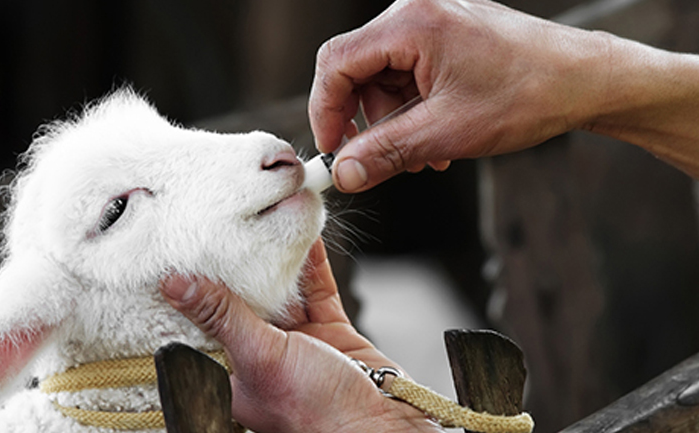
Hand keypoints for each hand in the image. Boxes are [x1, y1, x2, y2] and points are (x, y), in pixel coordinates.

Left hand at [160, 238, 442, 432]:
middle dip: (240, 264)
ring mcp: (297, 343)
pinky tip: (306, 236)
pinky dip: (313, 263)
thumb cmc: (316, 412)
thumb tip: (177, 285)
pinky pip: (316, 290)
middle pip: (244, 300)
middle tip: (226, 225)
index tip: (186, 251)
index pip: (204, 321)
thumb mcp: (260, 357)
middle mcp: (261, 356)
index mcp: (231, 373)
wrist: (382, 425)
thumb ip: (222, 316)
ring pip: (282, 290)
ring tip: (267, 219)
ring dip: (278, 258)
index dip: (196, 287)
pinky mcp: (329, 332)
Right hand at [309, 0, 624, 190]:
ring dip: (392, 121)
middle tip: (377, 159)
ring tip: (421, 154)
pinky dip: (412, 109)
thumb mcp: (446, 132)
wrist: (585, 80)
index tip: (333, 149)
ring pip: (383, 78)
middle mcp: (417, 12)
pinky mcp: (447, 37)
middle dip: (364, 121)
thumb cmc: (528, 93)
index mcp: (411, 23)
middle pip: (357, 70)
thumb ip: (385, 152)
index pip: (337, 63)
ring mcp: (433, 22)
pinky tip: (434, 137)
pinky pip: (408, 75)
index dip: (326, 110)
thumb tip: (345, 173)